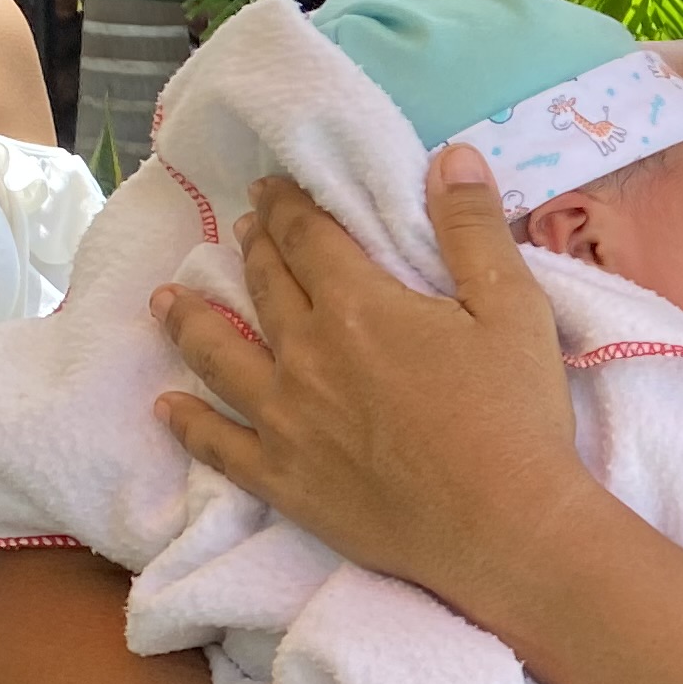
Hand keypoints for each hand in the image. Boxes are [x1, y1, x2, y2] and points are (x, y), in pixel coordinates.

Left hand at [150, 149, 594, 615]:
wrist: (504, 527)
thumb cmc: (516, 415)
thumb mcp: (514, 309)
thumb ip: (474, 229)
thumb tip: (451, 156)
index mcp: (359, 305)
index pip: (307, 236)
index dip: (287, 205)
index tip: (271, 187)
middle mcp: (305, 354)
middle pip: (264, 287)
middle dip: (252, 250)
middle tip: (243, 231)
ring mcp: (285, 419)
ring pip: (219, 356)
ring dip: (190, 322)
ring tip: (166, 301)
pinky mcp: (283, 479)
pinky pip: (218, 444)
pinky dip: (187, 422)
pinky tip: (167, 408)